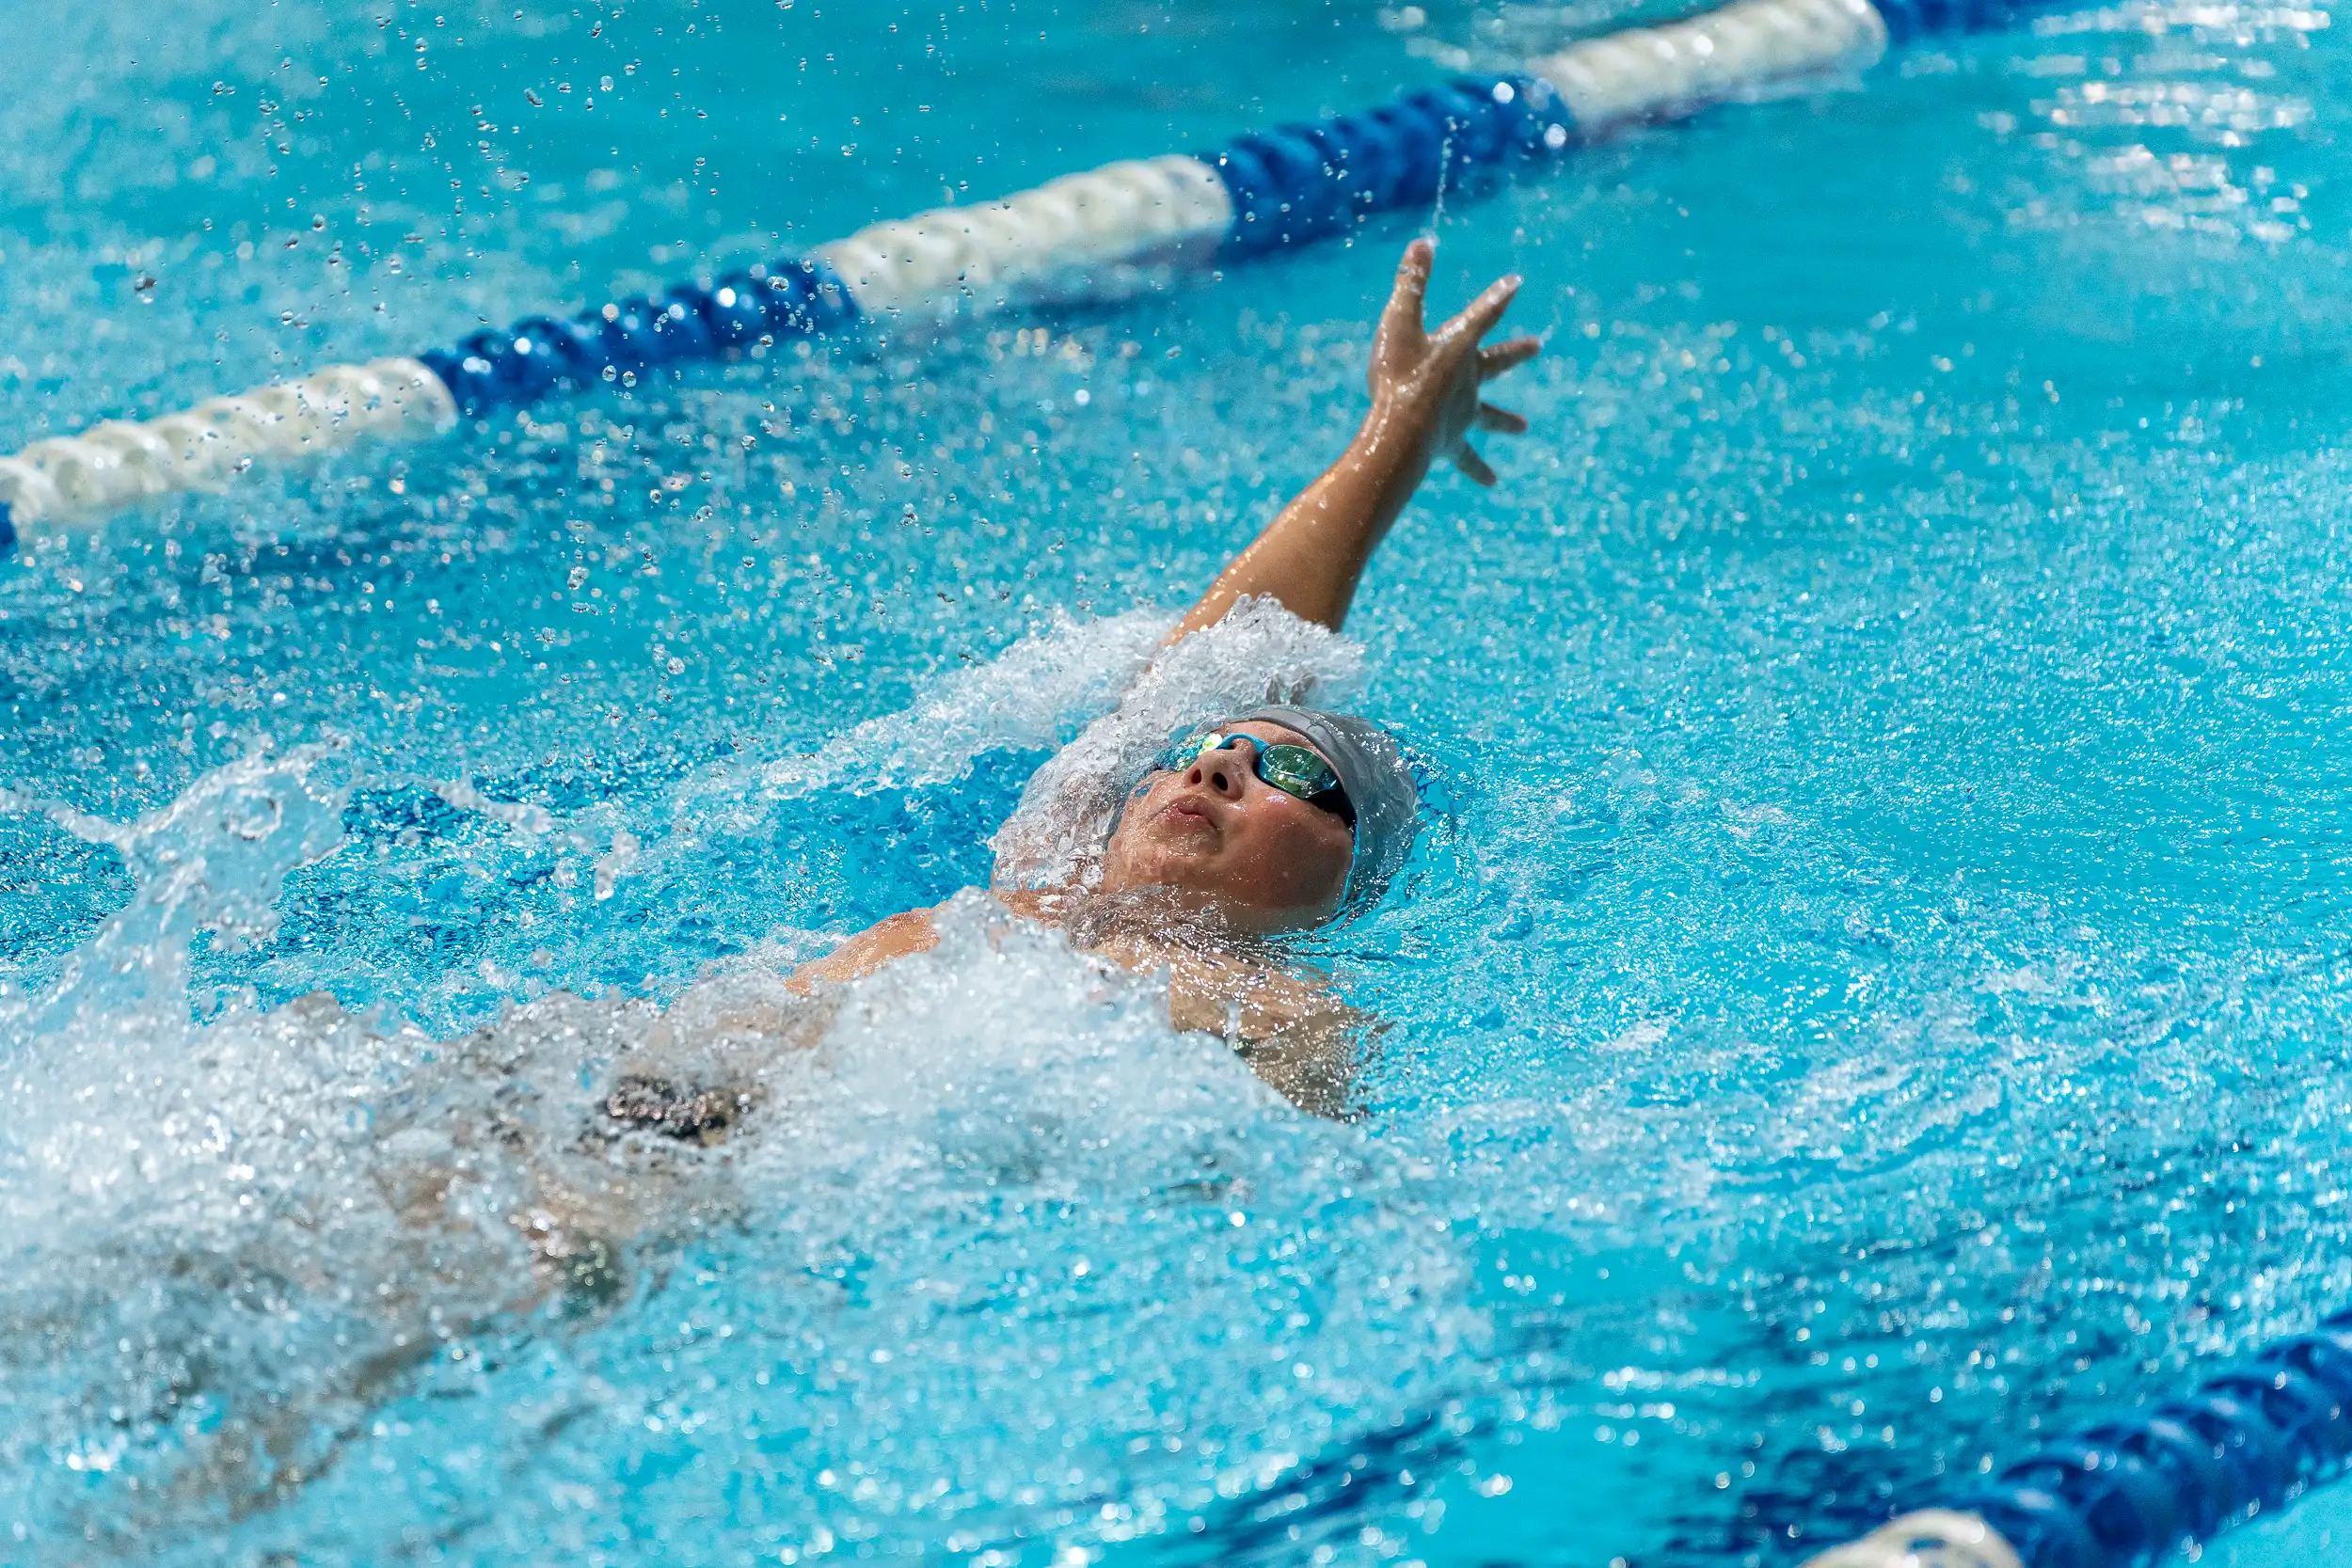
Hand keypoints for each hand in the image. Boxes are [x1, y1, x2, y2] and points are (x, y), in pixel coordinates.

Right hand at [1364, 237, 1539, 485]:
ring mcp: (1463, 412)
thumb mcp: (1398, 323)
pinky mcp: (1453, 441)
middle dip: (1516, 353)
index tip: (1517, 283)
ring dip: (1506, 420)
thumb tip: (1423, 242)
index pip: (1484, 313)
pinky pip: (1469, 458)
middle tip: (1539, 347)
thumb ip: (1410, 284)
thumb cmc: (1398, 376)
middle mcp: (1469, 378)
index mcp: (1459, 346)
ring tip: (1524, 428)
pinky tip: (1493, 482)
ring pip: (1489, 415)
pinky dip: (1479, 469)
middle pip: (1498, 362)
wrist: (1402, 433)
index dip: (1499, 296)